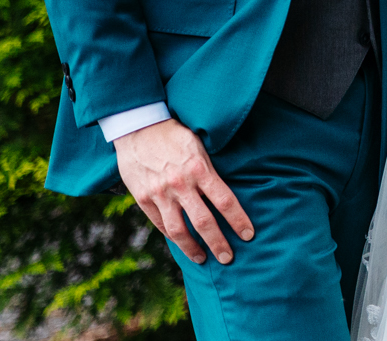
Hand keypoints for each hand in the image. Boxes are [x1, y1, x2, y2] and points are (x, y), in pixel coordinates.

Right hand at [113, 119, 254, 264]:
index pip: (225, 201)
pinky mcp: (144, 199)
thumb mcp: (199, 146)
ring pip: (179, 230)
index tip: (248, 235)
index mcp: (200, 169)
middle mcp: (181, 184)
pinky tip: (182, 244)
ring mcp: (160, 194)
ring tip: (203, 258)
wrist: (138, 128)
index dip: (238, 220)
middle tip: (229, 258)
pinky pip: (160, 224)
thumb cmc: (175, 134)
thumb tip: (227, 191)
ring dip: (193, 248)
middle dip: (218, 243)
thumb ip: (210, 169)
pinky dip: (172, 237)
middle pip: (204, 222)